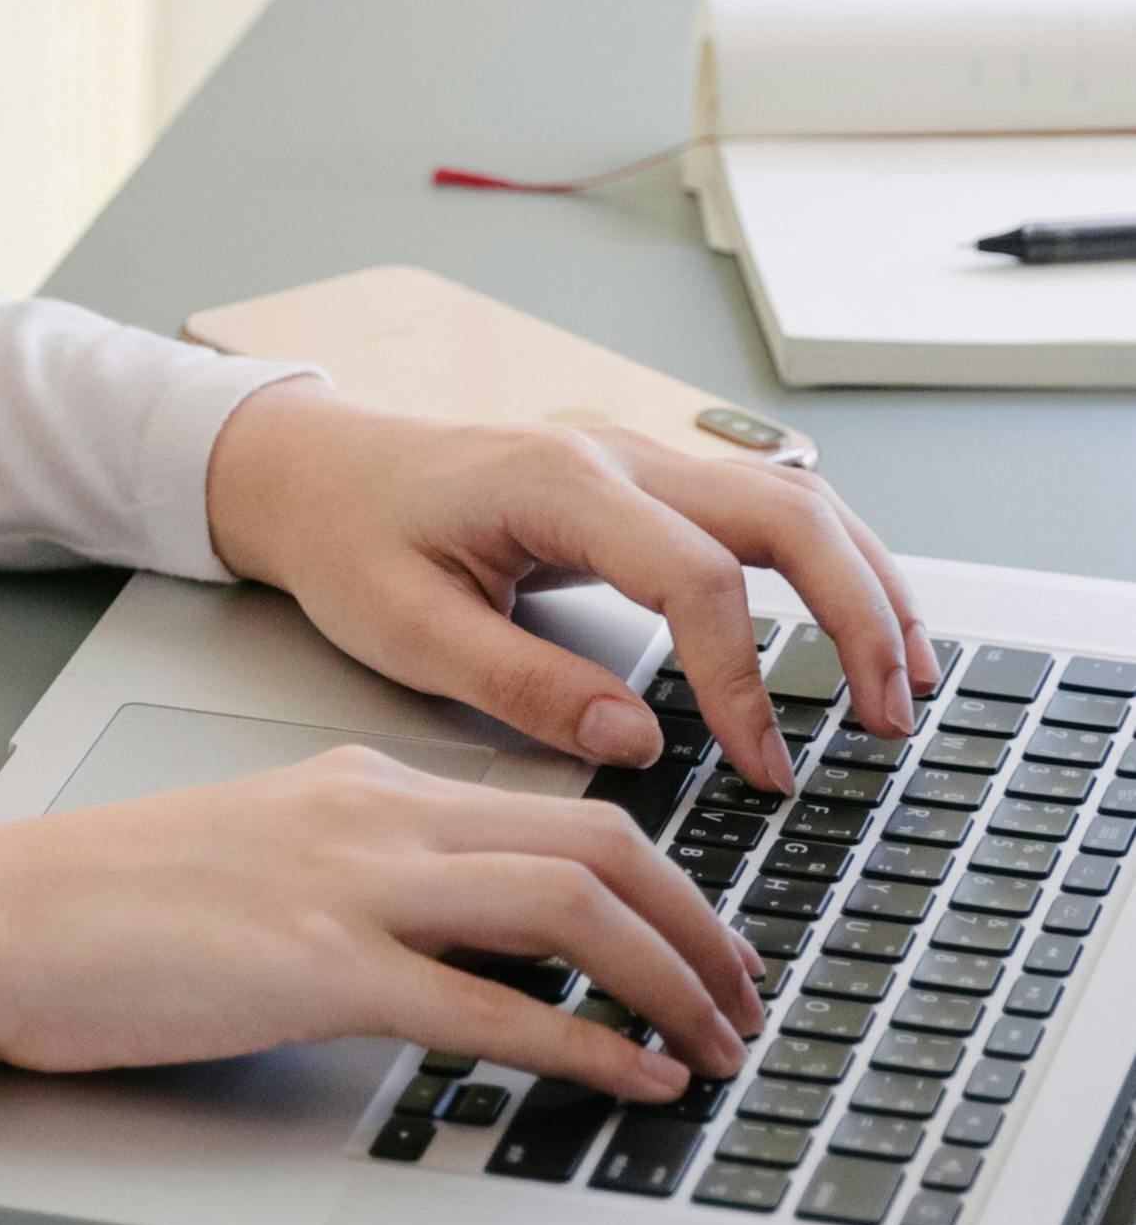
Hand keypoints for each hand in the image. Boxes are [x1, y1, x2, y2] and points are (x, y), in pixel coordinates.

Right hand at [0, 750, 761, 1115]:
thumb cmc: (87, 908)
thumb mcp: (246, 857)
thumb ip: (349, 877)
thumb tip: (439, 944)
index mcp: (360, 785)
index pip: (553, 807)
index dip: (657, 874)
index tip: (701, 934)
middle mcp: (374, 818)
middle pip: (598, 842)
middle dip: (701, 921)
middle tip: (746, 992)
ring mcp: (350, 889)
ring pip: (572, 908)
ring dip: (670, 978)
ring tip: (715, 1044)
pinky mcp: (318, 972)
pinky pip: (494, 1006)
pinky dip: (588, 1046)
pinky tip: (631, 1081)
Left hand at [199, 385, 933, 792]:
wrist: (317, 472)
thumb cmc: (351, 541)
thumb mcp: (407, 631)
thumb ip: (523, 686)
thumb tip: (635, 741)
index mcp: (559, 487)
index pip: (696, 580)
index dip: (744, 682)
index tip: (766, 767)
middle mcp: (621, 458)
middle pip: (789, 516)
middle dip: (857, 618)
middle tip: (889, 719)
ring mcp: (644, 460)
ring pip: (799, 501)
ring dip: (868, 584)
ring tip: (908, 679)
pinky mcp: (649, 483)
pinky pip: (769, 509)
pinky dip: (831, 565)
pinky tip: (860, 624)